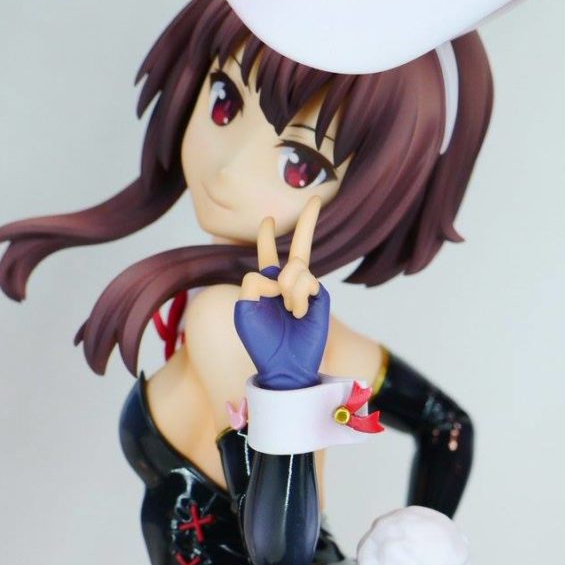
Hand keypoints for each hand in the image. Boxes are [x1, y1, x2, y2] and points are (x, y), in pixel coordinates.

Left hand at [234, 196, 329, 390]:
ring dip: (287, 289)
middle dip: (307, 222)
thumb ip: (252, 282)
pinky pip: (305, 281)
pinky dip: (297, 298)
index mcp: (267, 285)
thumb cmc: (261, 342)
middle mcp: (288, 283)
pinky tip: (299, 314)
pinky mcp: (320, 296)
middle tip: (314, 199)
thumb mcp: (244, 309)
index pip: (266, 255)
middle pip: (299, 246)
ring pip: (294, 266)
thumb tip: (279, 273)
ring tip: (289, 311)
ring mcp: (306, 289)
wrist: (283, 365)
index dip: (265, 237)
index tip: (267, 221)